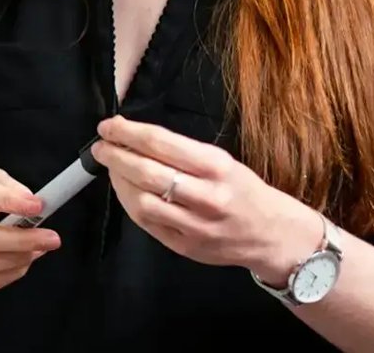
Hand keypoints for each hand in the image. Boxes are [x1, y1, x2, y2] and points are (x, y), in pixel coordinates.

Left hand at [90, 115, 321, 283]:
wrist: (272, 235)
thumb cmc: (243, 191)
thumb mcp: (221, 161)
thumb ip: (181, 152)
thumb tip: (135, 137)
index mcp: (216, 167)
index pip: (161, 143)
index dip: (128, 133)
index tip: (109, 126)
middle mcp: (207, 197)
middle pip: (147, 172)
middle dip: (116, 156)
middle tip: (101, 147)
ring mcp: (195, 226)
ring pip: (143, 201)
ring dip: (119, 182)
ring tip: (112, 168)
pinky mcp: (185, 247)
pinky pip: (147, 223)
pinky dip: (129, 204)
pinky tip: (125, 191)